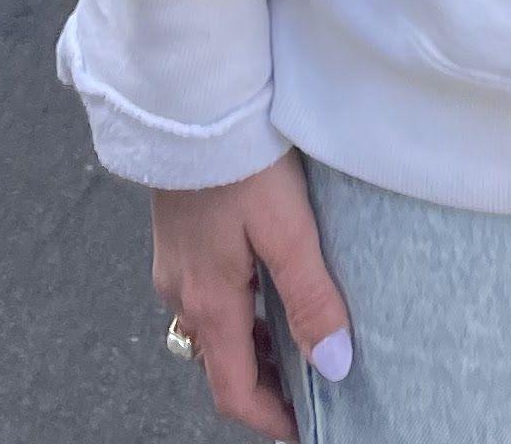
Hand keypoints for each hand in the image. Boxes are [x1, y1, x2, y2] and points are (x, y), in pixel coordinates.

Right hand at [151, 155, 352, 436]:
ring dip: (251, 347)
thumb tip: (334, 366)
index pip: (233, 391)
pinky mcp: (178, 236)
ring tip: (298, 342)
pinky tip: (267, 288)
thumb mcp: (286, 229)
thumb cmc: (239, 160)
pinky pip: (206, 294)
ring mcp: (175, 264)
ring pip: (212, 329)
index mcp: (209, 302)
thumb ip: (311, 297)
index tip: (305, 430)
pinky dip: (238, 312)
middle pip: (221, 363)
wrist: (189, 100)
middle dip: (264, 385)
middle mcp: (182, 292)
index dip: (270, 419)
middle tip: (311, 388)